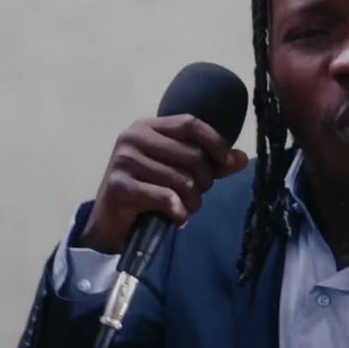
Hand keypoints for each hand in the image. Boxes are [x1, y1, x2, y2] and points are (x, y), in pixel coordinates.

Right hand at [77, 115, 247, 253]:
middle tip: (196, 197)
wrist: (108, 223)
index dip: (215, 142)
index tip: (228, 162)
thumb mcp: (177, 172)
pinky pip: (167, 198)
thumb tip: (240, 158)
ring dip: (192, 202)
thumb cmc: (145, 193)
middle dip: (204, 181)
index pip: (191, 124)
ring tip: (185, 209)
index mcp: (148, 127)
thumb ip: (208, 163)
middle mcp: (133, 137)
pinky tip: (177, 218)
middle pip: (192, 154)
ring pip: (182, 180)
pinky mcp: (120, 186)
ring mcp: (124, 160)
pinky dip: (179, 213)